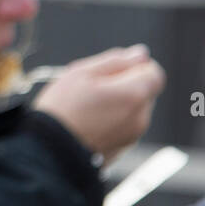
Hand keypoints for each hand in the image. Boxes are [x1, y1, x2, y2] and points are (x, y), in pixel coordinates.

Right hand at [32, 44, 165, 165]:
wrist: (50, 152)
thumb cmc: (63, 109)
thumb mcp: (81, 73)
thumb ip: (115, 60)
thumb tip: (141, 54)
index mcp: (134, 94)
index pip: (154, 72)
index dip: (135, 66)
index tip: (111, 70)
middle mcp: (141, 117)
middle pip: (143, 91)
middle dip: (123, 85)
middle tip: (91, 88)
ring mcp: (133, 136)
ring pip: (132, 109)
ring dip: (116, 103)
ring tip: (85, 107)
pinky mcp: (123, 149)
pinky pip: (123, 126)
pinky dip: (111, 121)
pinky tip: (87, 123)